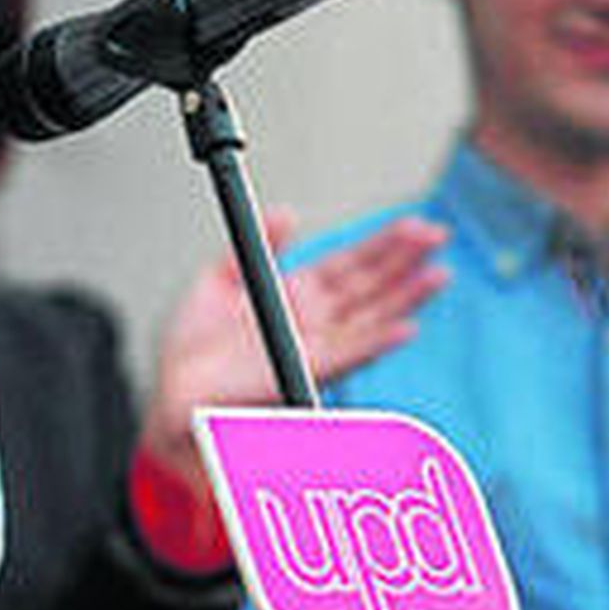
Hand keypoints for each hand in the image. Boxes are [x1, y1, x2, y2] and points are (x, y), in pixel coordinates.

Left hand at [138, 211, 448, 485]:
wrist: (170, 396)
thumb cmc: (189, 355)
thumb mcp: (217, 281)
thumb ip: (256, 247)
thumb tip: (286, 214)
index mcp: (293, 298)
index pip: (349, 265)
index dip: (381, 244)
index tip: (412, 224)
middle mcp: (310, 324)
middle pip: (369, 286)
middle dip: (404, 261)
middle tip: (437, 234)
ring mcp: (312, 348)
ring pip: (370, 318)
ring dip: (405, 297)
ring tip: (437, 273)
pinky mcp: (304, 371)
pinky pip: (349, 354)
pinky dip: (377, 341)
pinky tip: (405, 328)